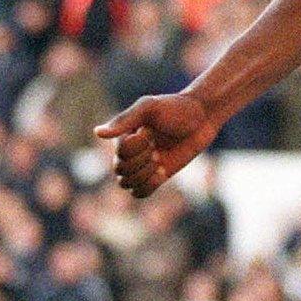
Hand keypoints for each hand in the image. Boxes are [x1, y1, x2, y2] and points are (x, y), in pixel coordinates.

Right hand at [94, 92, 220, 197]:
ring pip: (126, 184)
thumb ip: (125, 119)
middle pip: (120, 171)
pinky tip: (162, 172)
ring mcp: (142, 165)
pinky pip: (140, 193)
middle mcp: (129, 151)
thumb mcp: (150, 107)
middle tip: (157, 147)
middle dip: (141, 161)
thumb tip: (97, 133)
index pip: (120, 153)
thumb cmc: (176, 107)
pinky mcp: (156, 176)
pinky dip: (148, 186)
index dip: (137, 146)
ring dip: (144, 175)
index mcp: (123, 135)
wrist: (202, 117)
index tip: (151, 131)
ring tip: (159, 161)